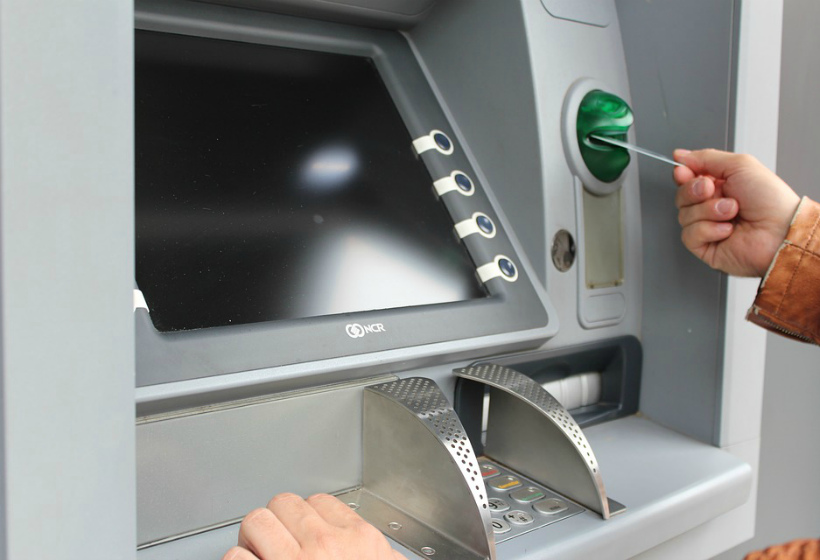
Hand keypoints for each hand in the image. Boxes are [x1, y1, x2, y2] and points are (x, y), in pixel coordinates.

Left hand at [222, 493, 406, 559]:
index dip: (306, 517)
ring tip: (258, 555)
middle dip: (277, 522)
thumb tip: (388, 556)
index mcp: (359, 541)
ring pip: (256, 521)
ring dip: (253, 539)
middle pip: (284, 504)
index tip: (302, 532)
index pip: (320, 502)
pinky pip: (236, 558)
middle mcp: (325, 545)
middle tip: (276, 542)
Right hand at [673, 148, 800, 276]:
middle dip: (694, 191)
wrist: (780, 230)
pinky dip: (708, 230)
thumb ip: (706, 157)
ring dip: (708, 211)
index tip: (684, 172)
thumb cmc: (770, 200)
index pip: (686, 178)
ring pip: (683, 215)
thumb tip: (680, 155)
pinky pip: (689, 235)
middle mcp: (711, 206)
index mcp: (719, 186)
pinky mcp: (704, 246)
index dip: (682, 175)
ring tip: (732, 212)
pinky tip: (727, 230)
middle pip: (681, 196)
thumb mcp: (739, 165)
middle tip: (712, 191)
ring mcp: (707, 226)